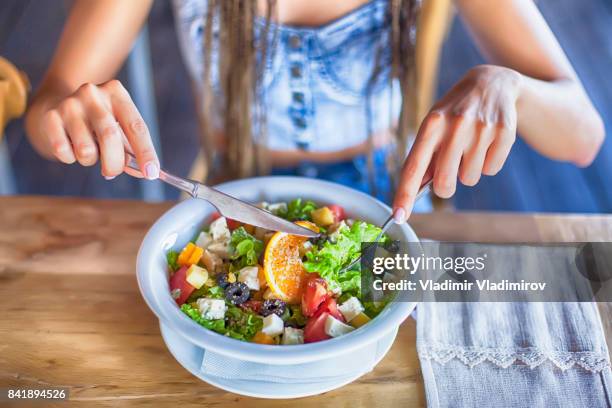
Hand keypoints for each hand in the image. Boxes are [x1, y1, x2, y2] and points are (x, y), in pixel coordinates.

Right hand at [31, 80, 158, 179]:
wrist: (57, 105)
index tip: (151, 173)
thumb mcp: (118, 126)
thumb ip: (131, 148)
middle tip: (112, 172)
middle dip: (115, 163)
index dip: (146, 152)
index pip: (136, 126)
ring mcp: (70, 104)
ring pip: (86, 150)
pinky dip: (70, 158)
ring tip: (88, 151)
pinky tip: (70, 146)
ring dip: (90, 161)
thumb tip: (145, 172)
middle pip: (110, 137)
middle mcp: (93, 94)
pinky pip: (64, 151)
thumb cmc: (97, 122)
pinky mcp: (50, 117)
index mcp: (117, 93)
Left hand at [392, 65, 522, 221]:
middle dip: (445, 188)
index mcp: (432, 124)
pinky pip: (491, 170)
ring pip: (470, 179)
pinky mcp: (505, 132)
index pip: (413, 166)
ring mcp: (482, 128)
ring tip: (471, 147)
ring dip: (469, 171)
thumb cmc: (455, 112)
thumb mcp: (435, 125)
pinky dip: (488, 164)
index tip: (397, 216)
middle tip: (449, 173)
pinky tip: (487, 143)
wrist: (493, 83)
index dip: (405, 195)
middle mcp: (456, 125)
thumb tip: (415, 191)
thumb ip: (425, 155)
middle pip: (445, 183)